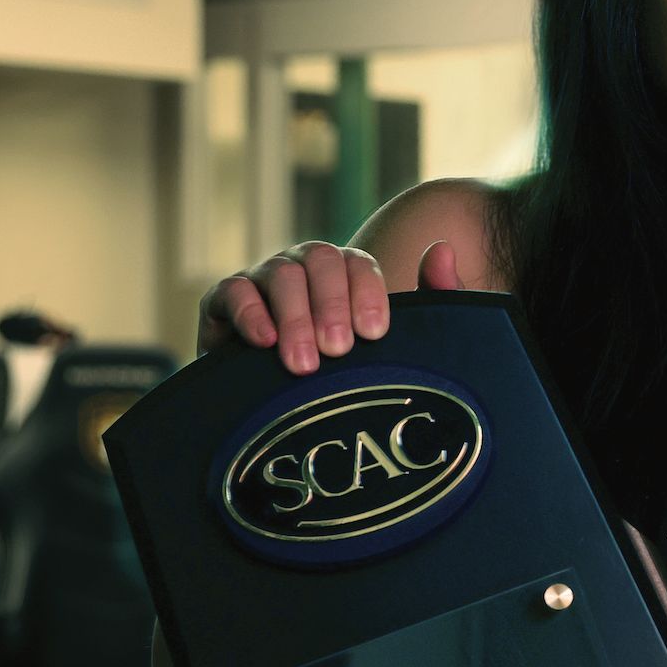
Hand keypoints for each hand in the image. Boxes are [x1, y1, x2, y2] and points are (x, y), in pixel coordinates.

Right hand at [198, 240, 461, 373]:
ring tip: (305, 363)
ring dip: (295, 317)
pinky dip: (249, 312)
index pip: (359, 264)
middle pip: (321, 262)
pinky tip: (264, 342)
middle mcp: (307, 270)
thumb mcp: (397, 346)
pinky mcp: (222, 303)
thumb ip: (432, 297)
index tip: (375, 334)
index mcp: (348, 275)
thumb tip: (444, 249)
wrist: (287, 417)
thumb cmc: (348, 377)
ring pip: (281, 275)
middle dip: (332, 305)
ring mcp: (264, 282)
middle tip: (339, 351)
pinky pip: (232, 291)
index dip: (367, 294)